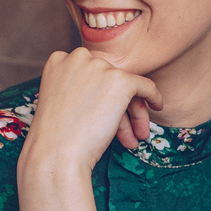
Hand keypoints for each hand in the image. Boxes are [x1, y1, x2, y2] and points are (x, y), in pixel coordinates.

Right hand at [19, 49, 163, 180]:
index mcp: (59, 60)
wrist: (55, 154)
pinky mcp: (119, 80)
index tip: (101, 114)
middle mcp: (78, 57)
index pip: (89, 72)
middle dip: (116, 104)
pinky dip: (153, 96)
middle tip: (122, 130)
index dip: (98, 94)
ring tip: (134, 136)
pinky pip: (145, 86)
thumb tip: (104, 89)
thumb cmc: (54, 136)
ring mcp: (100, 67)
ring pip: (126, 86)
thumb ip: (77, 87)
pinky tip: (156, 107)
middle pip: (108, 78)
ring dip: (132, 110)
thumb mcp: (59, 101)